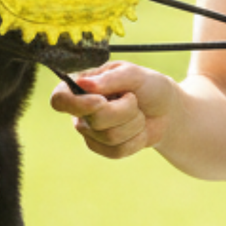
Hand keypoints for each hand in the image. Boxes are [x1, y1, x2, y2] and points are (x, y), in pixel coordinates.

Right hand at [48, 61, 178, 159]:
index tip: (101, 101)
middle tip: (133, 99)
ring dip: (134, 123)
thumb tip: (83, 83)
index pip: (60, 100)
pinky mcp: (104, 149)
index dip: (76, 104)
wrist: (166, 110)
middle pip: (94, 120)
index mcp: (81, 86)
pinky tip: (138, 130)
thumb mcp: (133, 74)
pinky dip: (136, 139)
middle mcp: (80, 110)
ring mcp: (90, 132)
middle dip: (124, 111)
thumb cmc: (147, 86)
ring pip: (109, 136)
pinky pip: (117, 151)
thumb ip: (110, 78)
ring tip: (138, 114)